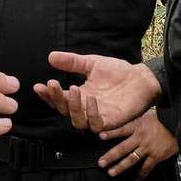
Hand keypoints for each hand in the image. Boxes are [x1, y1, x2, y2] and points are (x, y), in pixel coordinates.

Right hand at [32, 52, 159, 132]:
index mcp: (80, 96)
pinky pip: (98, 124)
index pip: (59, 99)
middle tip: (52, 84)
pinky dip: (92, 113)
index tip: (39, 86)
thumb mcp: (91, 63)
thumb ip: (72, 62)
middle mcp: (87, 108)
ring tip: (73, 88)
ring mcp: (99, 116)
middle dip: (56, 99)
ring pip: (78, 121)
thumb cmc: (118, 72)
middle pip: (65, 111)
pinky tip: (91, 98)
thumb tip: (51, 56)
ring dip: (73, 107)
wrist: (141, 78)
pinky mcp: (112, 121)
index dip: (48, 95)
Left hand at [98, 110, 178, 180]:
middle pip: (122, 148)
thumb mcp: (144, 117)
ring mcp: (147, 148)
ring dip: (120, 167)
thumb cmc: (160, 121)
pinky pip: (146, 168)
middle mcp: (140, 138)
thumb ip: (131, 122)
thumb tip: (118, 121)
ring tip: (111, 172)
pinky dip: (140, 175)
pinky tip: (135, 180)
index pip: (121, 129)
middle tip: (101, 162)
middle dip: (110, 156)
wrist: (177, 126)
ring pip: (131, 159)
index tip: (99, 136)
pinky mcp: (155, 156)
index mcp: (137, 126)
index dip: (110, 132)